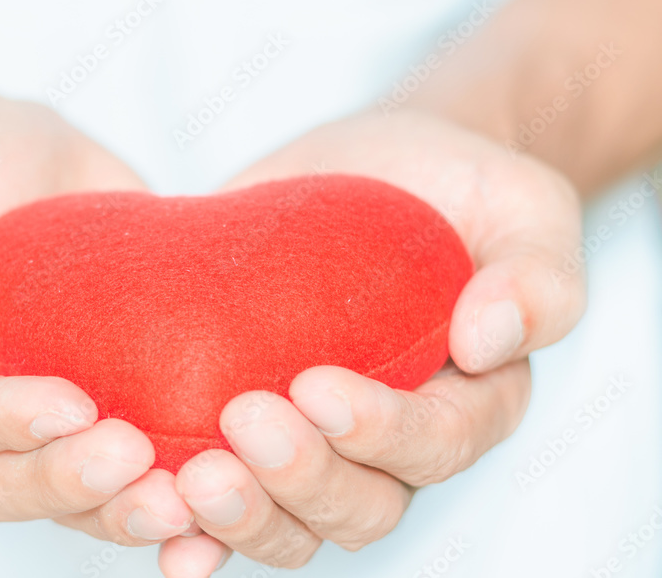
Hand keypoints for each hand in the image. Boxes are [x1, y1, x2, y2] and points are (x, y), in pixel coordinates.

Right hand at [0, 94, 196, 547]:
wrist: (9, 153)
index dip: (5, 422)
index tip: (72, 406)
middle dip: (66, 479)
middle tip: (135, 458)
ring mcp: (22, 416)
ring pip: (58, 496)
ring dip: (116, 508)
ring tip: (181, 499)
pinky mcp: (86, 405)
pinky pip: (111, 471)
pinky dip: (153, 489)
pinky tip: (206, 493)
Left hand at [157, 111, 585, 573]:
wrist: (375, 168)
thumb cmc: (457, 189)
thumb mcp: (521, 210)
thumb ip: (537, 275)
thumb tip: (490, 339)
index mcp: (469, 402)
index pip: (435, 444)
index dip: (379, 431)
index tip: (316, 387)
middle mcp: (392, 442)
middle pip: (360, 504)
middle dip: (301, 477)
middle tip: (244, 418)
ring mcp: (318, 442)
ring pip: (292, 522)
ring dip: (242, 516)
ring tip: (191, 479)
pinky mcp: (251, 426)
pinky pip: (230, 501)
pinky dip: (197, 529)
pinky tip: (160, 516)